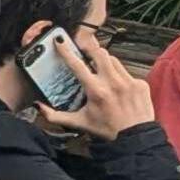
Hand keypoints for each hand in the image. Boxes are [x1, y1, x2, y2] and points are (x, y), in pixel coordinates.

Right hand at [29, 24, 154, 142]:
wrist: (136, 137)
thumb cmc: (108, 130)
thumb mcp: (79, 123)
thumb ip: (55, 116)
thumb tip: (39, 108)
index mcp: (96, 91)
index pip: (77, 65)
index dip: (66, 51)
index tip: (60, 42)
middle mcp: (113, 83)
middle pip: (99, 53)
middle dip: (90, 49)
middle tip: (84, 50)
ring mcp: (129, 81)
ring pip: (114, 60)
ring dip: (104, 61)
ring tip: (100, 69)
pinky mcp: (140, 83)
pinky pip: (126, 71)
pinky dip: (119, 75)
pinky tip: (117, 86)